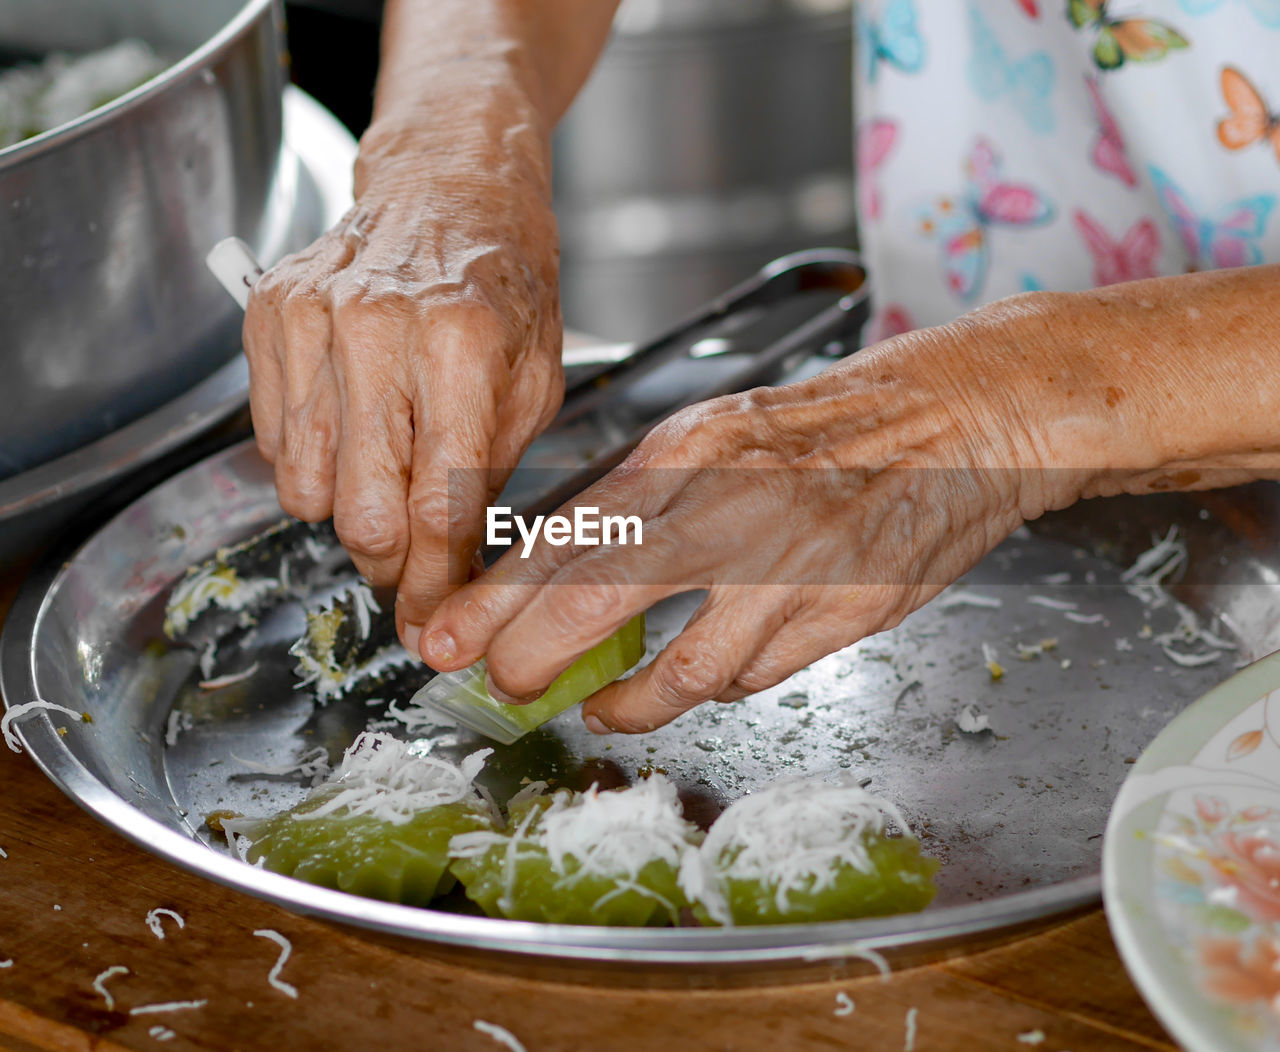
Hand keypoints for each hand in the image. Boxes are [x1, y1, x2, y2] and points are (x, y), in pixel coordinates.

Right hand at [243, 101, 563, 649]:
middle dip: (388, 563)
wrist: (448, 187)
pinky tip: (351, 430)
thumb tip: (453, 571)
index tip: (432, 621)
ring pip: (305, 486)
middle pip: (363, 509)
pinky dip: (309, 461)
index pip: (438, 503)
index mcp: (463, 343)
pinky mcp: (269, 314)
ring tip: (384, 481)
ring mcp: (315, 318)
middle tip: (408, 567)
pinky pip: (269, 441)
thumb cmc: (503, 283)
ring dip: (346, 511)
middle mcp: (380, 328)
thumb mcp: (537, 379)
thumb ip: (492, 473)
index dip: (434, 580)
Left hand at [418, 300, 1090, 732]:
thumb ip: (646, 497)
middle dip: (531, 656)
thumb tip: (560, 567)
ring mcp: (794, 565)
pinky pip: (755, 676)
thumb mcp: (720, 433)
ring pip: (683, 668)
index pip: (566, 533)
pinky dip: (715, 687)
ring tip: (600, 709)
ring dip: (627, 703)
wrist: (962, 419)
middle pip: (597, 599)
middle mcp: (732, 504)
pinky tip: (699, 680)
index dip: (496, 599)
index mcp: (689, 450)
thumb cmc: (830, 427)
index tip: (449, 637)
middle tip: (505, 686)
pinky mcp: (848, 612)